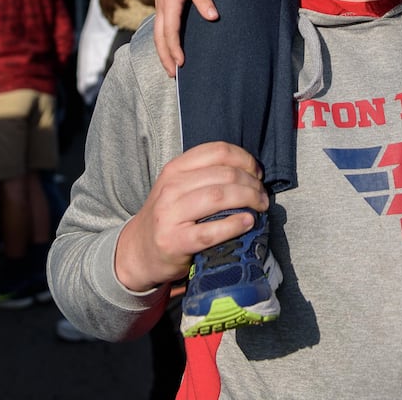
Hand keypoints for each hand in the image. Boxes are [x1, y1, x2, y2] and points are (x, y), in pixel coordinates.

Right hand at [113, 142, 268, 293]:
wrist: (138, 251)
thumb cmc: (169, 216)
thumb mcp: (178, 187)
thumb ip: (205, 175)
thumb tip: (250, 171)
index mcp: (175, 169)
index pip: (218, 151)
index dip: (245, 159)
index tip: (257, 172)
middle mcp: (171, 188)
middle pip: (224, 174)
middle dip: (252, 183)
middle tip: (262, 195)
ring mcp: (171, 214)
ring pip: (220, 196)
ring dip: (248, 200)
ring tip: (260, 207)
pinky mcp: (175, 241)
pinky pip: (211, 231)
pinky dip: (235, 224)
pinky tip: (247, 223)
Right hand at [153, 0, 217, 75]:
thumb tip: (214, 17)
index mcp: (169, 5)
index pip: (170, 32)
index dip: (174, 49)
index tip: (181, 63)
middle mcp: (161, 10)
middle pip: (159, 39)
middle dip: (165, 58)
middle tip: (173, 76)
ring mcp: (159, 9)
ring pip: (156, 36)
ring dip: (162, 53)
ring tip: (170, 69)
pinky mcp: (162, 7)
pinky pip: (159, 30)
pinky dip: (162, 44)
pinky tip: (169, 51)